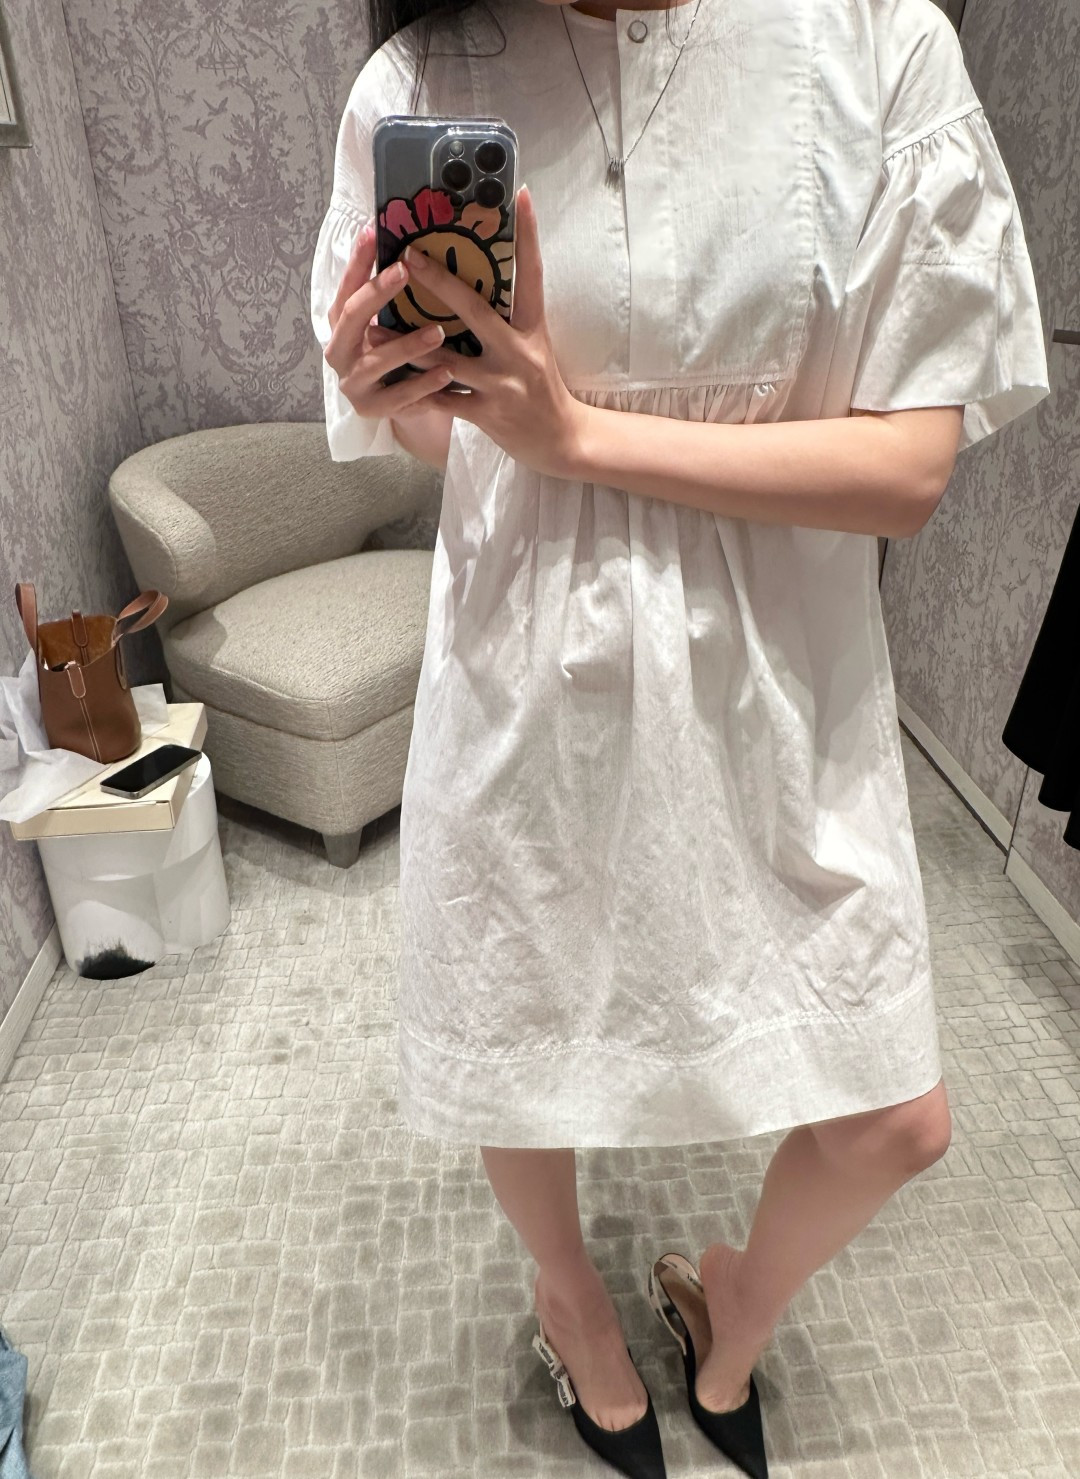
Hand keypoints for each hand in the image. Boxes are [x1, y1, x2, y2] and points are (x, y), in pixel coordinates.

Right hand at [323, 221, 457, 418]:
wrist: (401, 406)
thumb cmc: (399, 353)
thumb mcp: (393, 322)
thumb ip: (393, 293)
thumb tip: (412, 238)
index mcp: (341, 324)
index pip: (346, 286)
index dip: (357, 261)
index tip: (373, 233)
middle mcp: (339, 352)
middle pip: (352, 317)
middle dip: (377, 293)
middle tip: (403, 270)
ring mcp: (354, 384)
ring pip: (376, 361)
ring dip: (407, 345)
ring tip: (438, 332)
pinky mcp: (373, 410)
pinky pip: (400, 398)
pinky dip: (425, 385)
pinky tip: (448, 373)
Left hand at [397, 184, 591, 480]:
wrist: (561, 440)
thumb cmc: (542, 386)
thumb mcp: (535, 344)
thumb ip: (509, 316)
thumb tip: (484, 275)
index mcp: (533, 327)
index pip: (532, 273)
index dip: (528, 234)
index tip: (521, 195)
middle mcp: (518, 351)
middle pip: (474, 309)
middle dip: (439, 281)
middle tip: (408, 254)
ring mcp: (501, 384)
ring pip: (445, 358)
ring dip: (407, 342)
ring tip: (374, 325)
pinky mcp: (486, 414)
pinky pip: (442, 399)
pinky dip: (418, 389)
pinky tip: (391, 376)